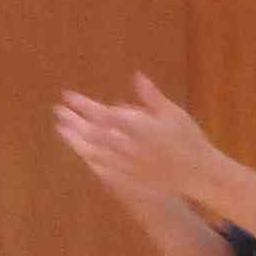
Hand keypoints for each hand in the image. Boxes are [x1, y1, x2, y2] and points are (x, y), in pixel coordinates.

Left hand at [53, 75, 226, 209]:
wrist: (198, 174)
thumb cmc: (188, 139)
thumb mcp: (174, 113)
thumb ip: (152, 97)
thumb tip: (137, 77)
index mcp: (135, 127)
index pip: (102, 114)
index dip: (83, 105)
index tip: (67, 96)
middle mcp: (124, 146)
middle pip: (91, 133)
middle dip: (73, 121)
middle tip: (57, 111)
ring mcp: (123, 164)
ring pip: (92, 151)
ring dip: (75, 139)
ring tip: (62, 129)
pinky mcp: (126, 178)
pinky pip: (101, 168)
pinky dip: (89, 158)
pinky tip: (82, 153)